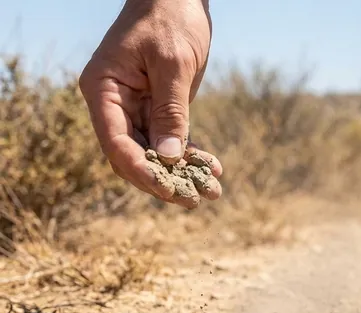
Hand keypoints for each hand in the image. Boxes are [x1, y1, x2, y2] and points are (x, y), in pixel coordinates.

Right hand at [79, 0, 221, 208]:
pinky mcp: (156, 106)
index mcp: (103, 90)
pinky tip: (212, 168)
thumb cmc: (170, 19)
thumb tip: (168, 158)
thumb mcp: (174, 65)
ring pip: (154, 151)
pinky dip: (189, 154)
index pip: (116, 143)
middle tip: (194, 199)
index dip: (141, 171)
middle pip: (133, 155)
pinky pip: (170, 138)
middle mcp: (113, 103)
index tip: (168, 189)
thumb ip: (171, 111)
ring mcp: (134, 106)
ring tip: (212, 190)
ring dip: (182, 172)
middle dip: (164, 179)